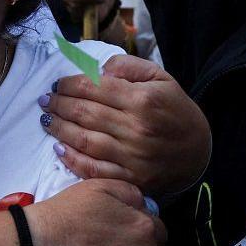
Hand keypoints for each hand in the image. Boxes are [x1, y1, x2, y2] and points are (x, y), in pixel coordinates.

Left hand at [41, 54, 210, 195]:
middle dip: (59, 104)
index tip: (57, 84)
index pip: (94, 87)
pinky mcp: (131, 178)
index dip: (69, 84)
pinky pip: (94, 170)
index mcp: (143, 100)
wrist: (200, 152)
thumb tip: (99, 70)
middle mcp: (136, 128)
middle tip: (45, 101)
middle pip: (84, 113)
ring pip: (84, 140)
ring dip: (59, 128)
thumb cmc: (175, 111)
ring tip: (46, 120)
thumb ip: (129, 66)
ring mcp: (133, 156)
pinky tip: (59, 149)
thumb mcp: (161, 78)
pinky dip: (72, 160)